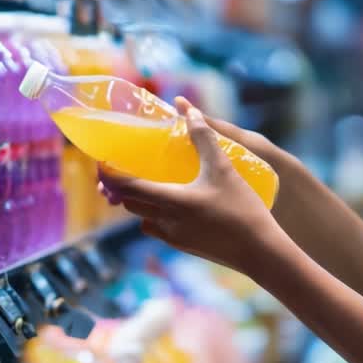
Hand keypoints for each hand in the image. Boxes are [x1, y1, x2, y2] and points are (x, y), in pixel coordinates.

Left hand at [98, 97, 288, 275]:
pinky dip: (156, 216)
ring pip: (143, 218)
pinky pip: (158, 229)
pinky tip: (174, 206)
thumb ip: (203, 137)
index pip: (126, 186)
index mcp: (170, 200)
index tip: (103, 162)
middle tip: (124, 169)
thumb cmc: (242, 208)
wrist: (260, 252)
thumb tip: (189, 111)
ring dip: (139, 202)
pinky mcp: (184, 247)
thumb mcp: (223, 167)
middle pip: (130, 203)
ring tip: (149, 186)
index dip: (110, 174)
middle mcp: (165, 221)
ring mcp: (173, 237)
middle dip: (123, 187)